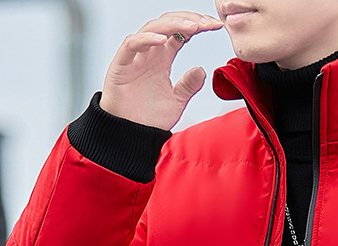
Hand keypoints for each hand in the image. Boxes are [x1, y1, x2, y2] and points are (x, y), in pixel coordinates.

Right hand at [100, 11, 223, 129]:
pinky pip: (132, 44)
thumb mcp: (177, 101)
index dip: (197, 26)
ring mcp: (135, 56)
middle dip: (189, 19)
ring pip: (152, 28)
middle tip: (207, 22)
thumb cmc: (149, 118)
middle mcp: (150, 52)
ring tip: (192, 26)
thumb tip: (202, 70)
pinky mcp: (121, 64)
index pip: (181, 32)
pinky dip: (147, 39)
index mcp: (163, 57)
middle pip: (168, 23)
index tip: (215, 26)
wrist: (131, 134)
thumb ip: (189, 85)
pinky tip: (163, 40)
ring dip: (173, 24)